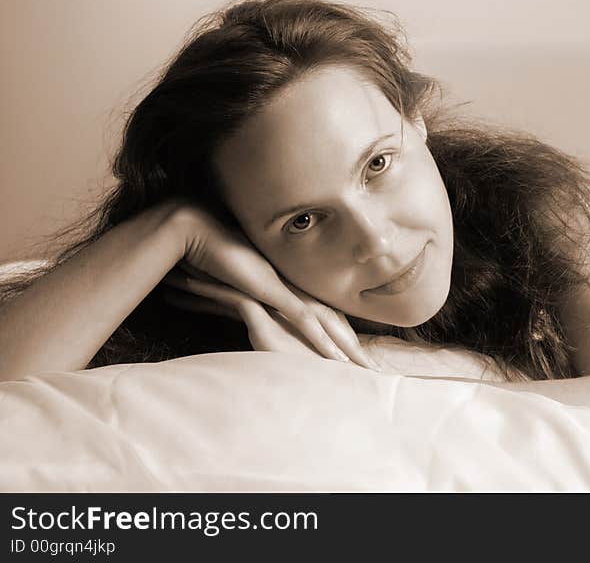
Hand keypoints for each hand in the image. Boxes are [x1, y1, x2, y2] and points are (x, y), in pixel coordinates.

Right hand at [162, 202, 380, 370]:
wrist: (201, 235)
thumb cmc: (215, 259)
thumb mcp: (236, 287)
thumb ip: (247, 303)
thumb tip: (249, 315)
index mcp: (289, 287)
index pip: (324, 315)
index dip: (342, 335)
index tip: (357, 356)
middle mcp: (294, 287)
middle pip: (334, 320)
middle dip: (354, 346)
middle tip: (373, 368)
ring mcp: (287, 288)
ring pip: (326, 322)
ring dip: (346, 346)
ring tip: (363, 367)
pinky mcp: (275, 292)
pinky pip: (303, 319)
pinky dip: (320, 339)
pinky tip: (335, 356)